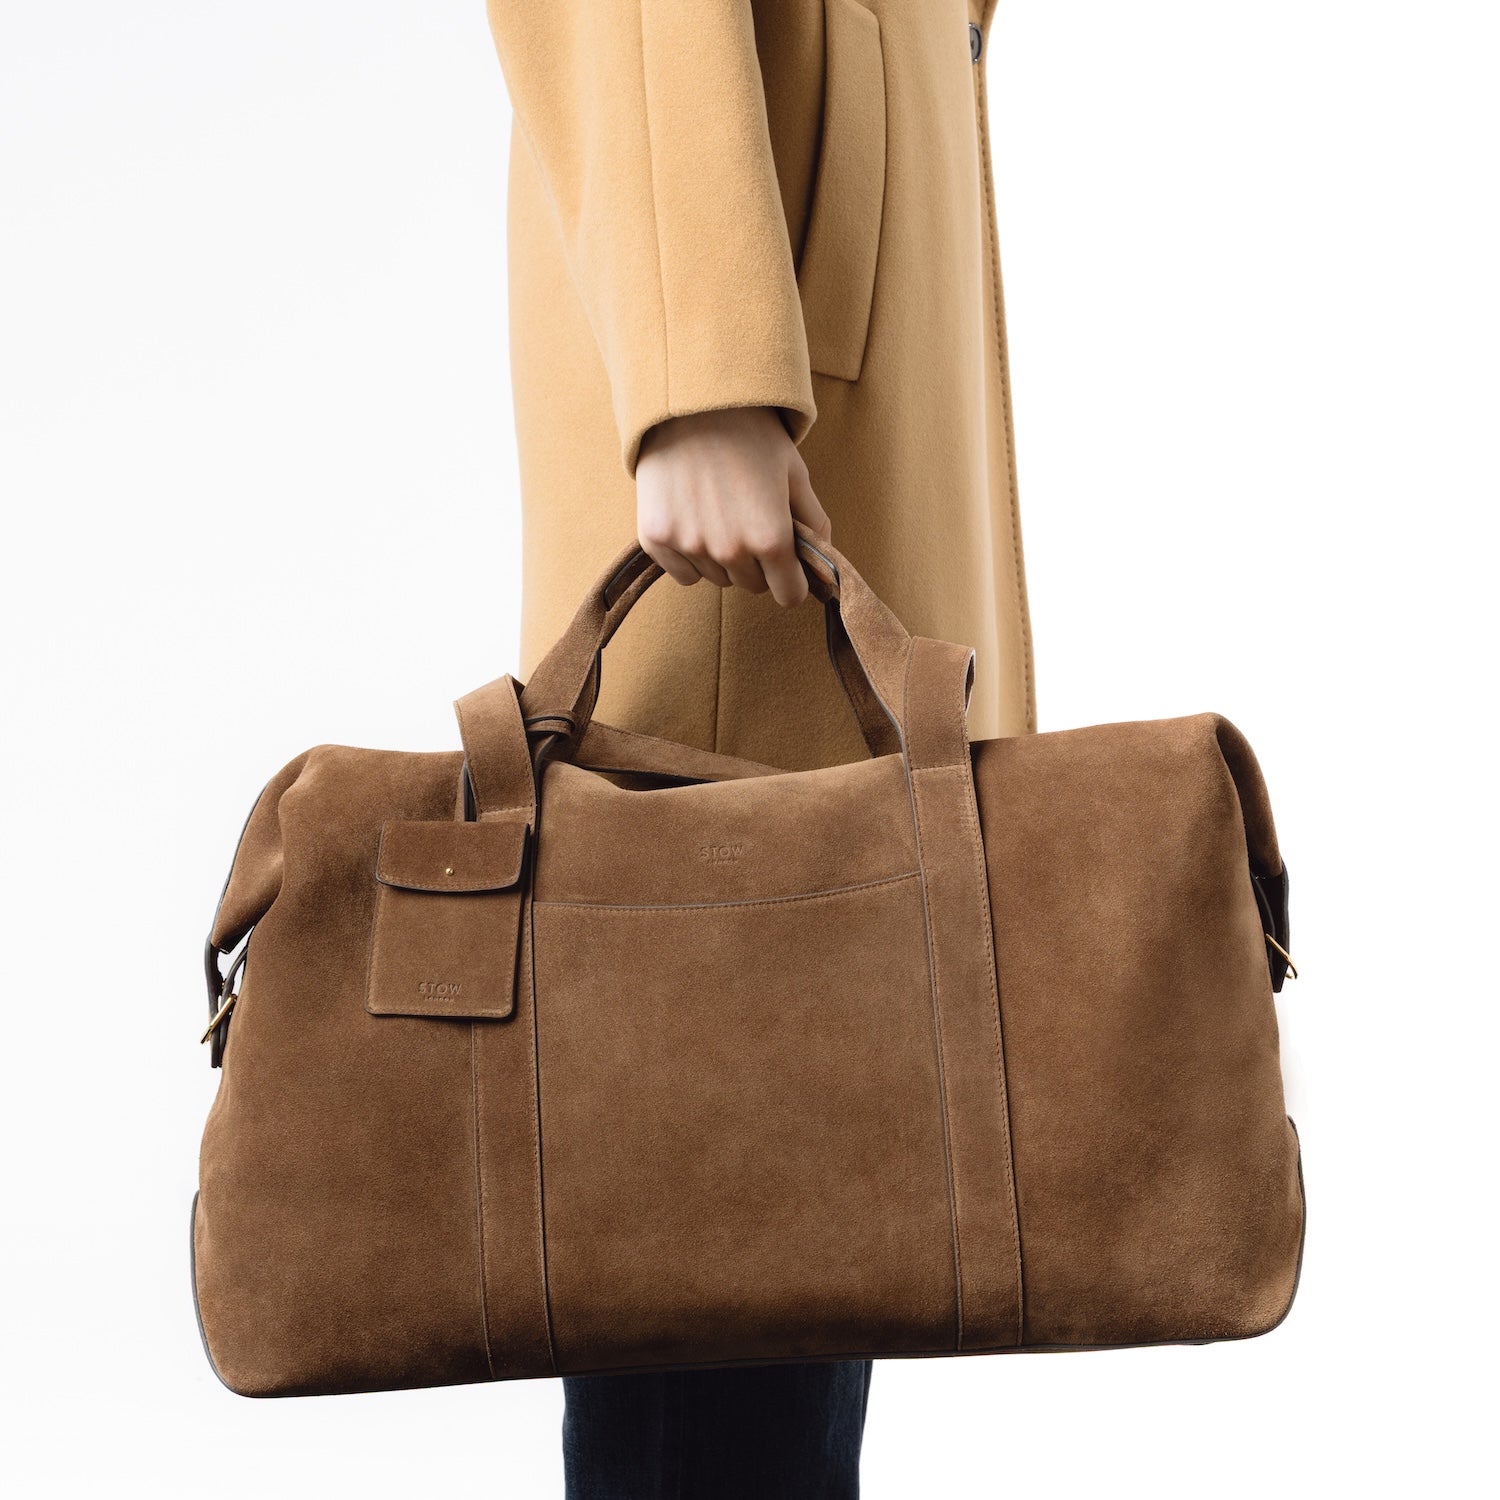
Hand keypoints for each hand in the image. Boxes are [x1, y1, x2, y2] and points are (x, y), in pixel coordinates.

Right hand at [635, 407, 830, 607]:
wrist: (690, 400)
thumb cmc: (749, 433)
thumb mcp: (794, 472)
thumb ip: (813, 522)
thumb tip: (821, 562)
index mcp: (770, 537)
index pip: (790, 595)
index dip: (793, 580)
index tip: (787, 564)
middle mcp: (729, 550)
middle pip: (752, 585)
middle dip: (757, 563)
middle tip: (748, 518)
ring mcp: (689, 546)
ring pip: (718, 578)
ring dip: (723, 558)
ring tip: (719, 510)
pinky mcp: (656, 539)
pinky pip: (684, 574)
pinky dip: (690, 556)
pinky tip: (693, 517)